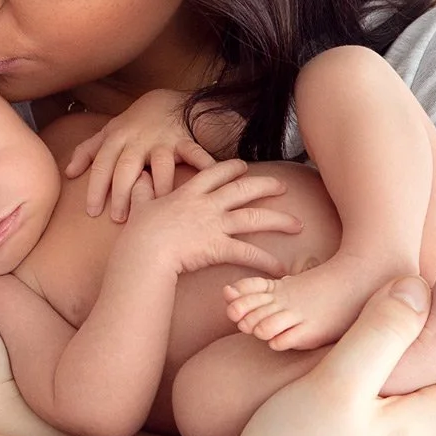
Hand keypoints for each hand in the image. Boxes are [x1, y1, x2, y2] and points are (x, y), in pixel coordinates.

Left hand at [64, 87, 222, 220]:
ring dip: (159, 186)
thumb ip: (88, 151)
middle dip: (121, 193)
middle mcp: (138, 140)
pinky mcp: (184, 140)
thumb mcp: (108, 132)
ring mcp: (163, 140)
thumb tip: (68, 172)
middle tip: (119, 219)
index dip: (95, 188)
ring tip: (157, 209)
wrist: (167, 100)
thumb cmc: (134, 124)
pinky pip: (194, 152)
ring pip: (160, 164)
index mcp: (117, 138)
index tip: (92, 212)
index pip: (102, 165)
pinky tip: (207, 178)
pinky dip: (203, 164)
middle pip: (127, 168)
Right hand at [118, 160, 297, 276]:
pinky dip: (267, 261)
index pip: (216, 173)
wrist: (145, 250)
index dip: (231, 168)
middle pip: (244, 189)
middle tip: (284, 186)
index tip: (244, 166)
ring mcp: (216, 225)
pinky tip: (281, 268)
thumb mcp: (139, 205)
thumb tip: (137, 177)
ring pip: (255, 217)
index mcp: (190, 193)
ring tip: (298, 224)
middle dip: (267, 185)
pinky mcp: (219, 247)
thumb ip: (141, 190)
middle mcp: (208, 205)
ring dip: (279, 220)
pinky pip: (249, 254)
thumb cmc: (139, 231)